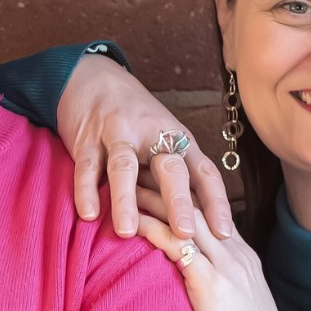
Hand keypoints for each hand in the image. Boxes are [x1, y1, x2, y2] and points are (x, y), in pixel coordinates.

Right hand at [58, 53, 232, 242]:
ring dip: (126, 200)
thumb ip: (176, 175)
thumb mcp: (163, 140)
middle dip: (178, 201)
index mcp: (177, 139)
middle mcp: (152, 135)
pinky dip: (86, 190)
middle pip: (170, 169)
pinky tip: (89, 214)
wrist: (93, 77)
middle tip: (185, 234)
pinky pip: (88, 165)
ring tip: (127, 231)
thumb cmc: (135, 119)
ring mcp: (119, 134)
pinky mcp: (87, 137)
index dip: (216, 201)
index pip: (203, 171)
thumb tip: (200, 224)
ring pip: (124, 167)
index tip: (224, 233)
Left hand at [130, 190, 283, 310]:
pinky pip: (176, 244)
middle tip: (139, 167)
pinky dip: (152, 228)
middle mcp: (237, 253)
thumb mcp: (241, 307)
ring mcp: (225, 265)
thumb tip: (197, 284)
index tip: (162, 181)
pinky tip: (131, 220)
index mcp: (245, 257)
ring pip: (186, 217)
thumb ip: (222, 287)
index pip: (214, 213)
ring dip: (154, 197)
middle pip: (198, 205)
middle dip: (168, 184)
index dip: (186, 195)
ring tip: (125, 184)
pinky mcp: (209, 282)